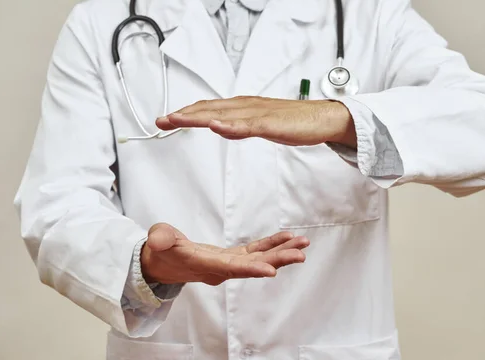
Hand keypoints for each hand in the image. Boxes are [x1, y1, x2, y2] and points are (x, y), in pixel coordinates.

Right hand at [141, 223, 309, 285]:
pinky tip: (288, 238)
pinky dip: (271, 244)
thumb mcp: (156, 242)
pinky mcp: (232, 257)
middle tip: (300, 255)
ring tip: (303, 244)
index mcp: (204, 266)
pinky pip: (256, 251)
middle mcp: (221, 269)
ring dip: (281, 252)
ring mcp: (228, 264)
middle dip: (277, 261)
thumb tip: (159, 240)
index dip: (250, 269)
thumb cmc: (159, 251)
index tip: (271, 271)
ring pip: (259, 259)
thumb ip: (159, 240)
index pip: (230, 269)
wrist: (162, 263)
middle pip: (252, 266)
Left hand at [155, 96, 357, 147]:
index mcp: (244, 107)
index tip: (167, 120)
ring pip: (223, 114)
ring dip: (198, 117)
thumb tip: (222, 128)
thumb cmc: (294, 122)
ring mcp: (258, 114)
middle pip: (210, 109)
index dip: (187, 113)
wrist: (322, 119)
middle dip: (184, 114)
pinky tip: (216, 126)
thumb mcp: (261, 126)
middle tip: (161, 120)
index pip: (210, 109)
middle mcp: (247, 106)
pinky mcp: (272, 123)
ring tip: (177, 120)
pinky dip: (231, 125)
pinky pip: (248, 125)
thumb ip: (241, 127)